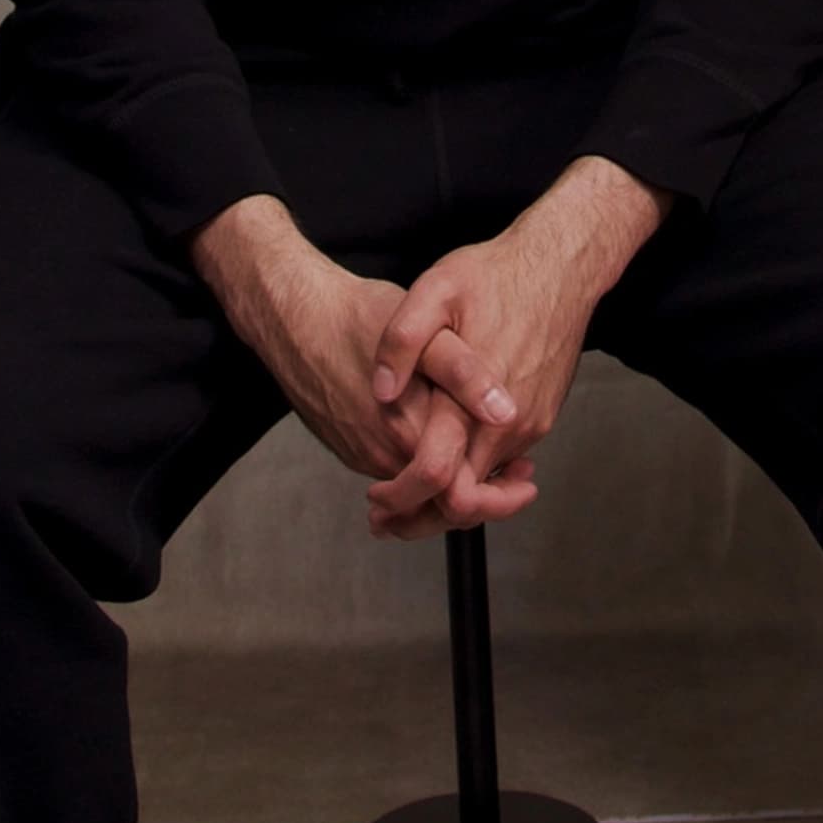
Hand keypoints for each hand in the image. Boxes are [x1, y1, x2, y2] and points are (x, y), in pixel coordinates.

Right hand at [190, 195, 537, 535]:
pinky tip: (449, 442)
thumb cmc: (358, 317)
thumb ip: (467, 375)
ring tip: (495, 460)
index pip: (460, 497)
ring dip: (459, 482)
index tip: (527, 483)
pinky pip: (396, 471)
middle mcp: (383, 456)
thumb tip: (505, 412)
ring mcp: (363, 454)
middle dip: (487, 497)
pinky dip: (428, 470)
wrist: (295, 317)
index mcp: (408, 433)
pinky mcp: (351, 446)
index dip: (501, 499)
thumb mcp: (427, 332)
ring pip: (420, 491)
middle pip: (441, 504)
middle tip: (520, 476)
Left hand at [362, 157, 669, 534]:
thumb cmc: (497, 275)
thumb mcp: (437, 289)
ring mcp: (530, 425)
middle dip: (421, 513)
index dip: (403, 503)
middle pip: (464, 500)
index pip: (441, 482)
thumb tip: (381, 391)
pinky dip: (474, 469)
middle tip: (383, 514)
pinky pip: (502, 459)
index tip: (376, 503)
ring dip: (447, 491)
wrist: (562, 267)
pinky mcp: (541, 416)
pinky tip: (445, 452)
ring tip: (405, 486)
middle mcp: (509, 426)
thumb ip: (402, 341)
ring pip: (485, 483)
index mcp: (477, 403)